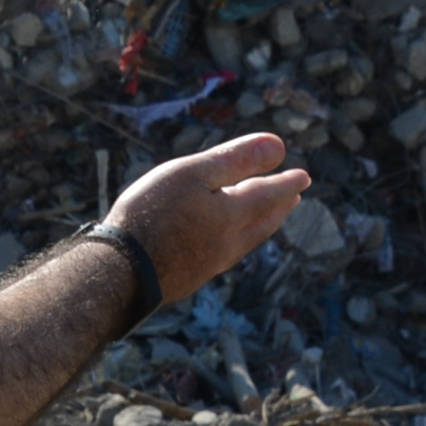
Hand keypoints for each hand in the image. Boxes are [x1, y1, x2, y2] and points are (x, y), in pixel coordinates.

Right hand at [107, 135, 313, 307]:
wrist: (121, 272)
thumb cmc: (153, 214)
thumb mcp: (193, 173)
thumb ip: (235, 160)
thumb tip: (279, 146)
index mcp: (232, 214)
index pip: (268, 194)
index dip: (286, 183)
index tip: (304, 176)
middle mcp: (228, 243)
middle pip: (263, 222)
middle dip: (280, 207)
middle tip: (294, 197)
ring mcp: (209, 264)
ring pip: (246, 243)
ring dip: (262, 227)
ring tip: (268, 220)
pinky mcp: (189, 278)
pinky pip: (224, 258)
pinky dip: (236, 245)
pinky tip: (224, 247)